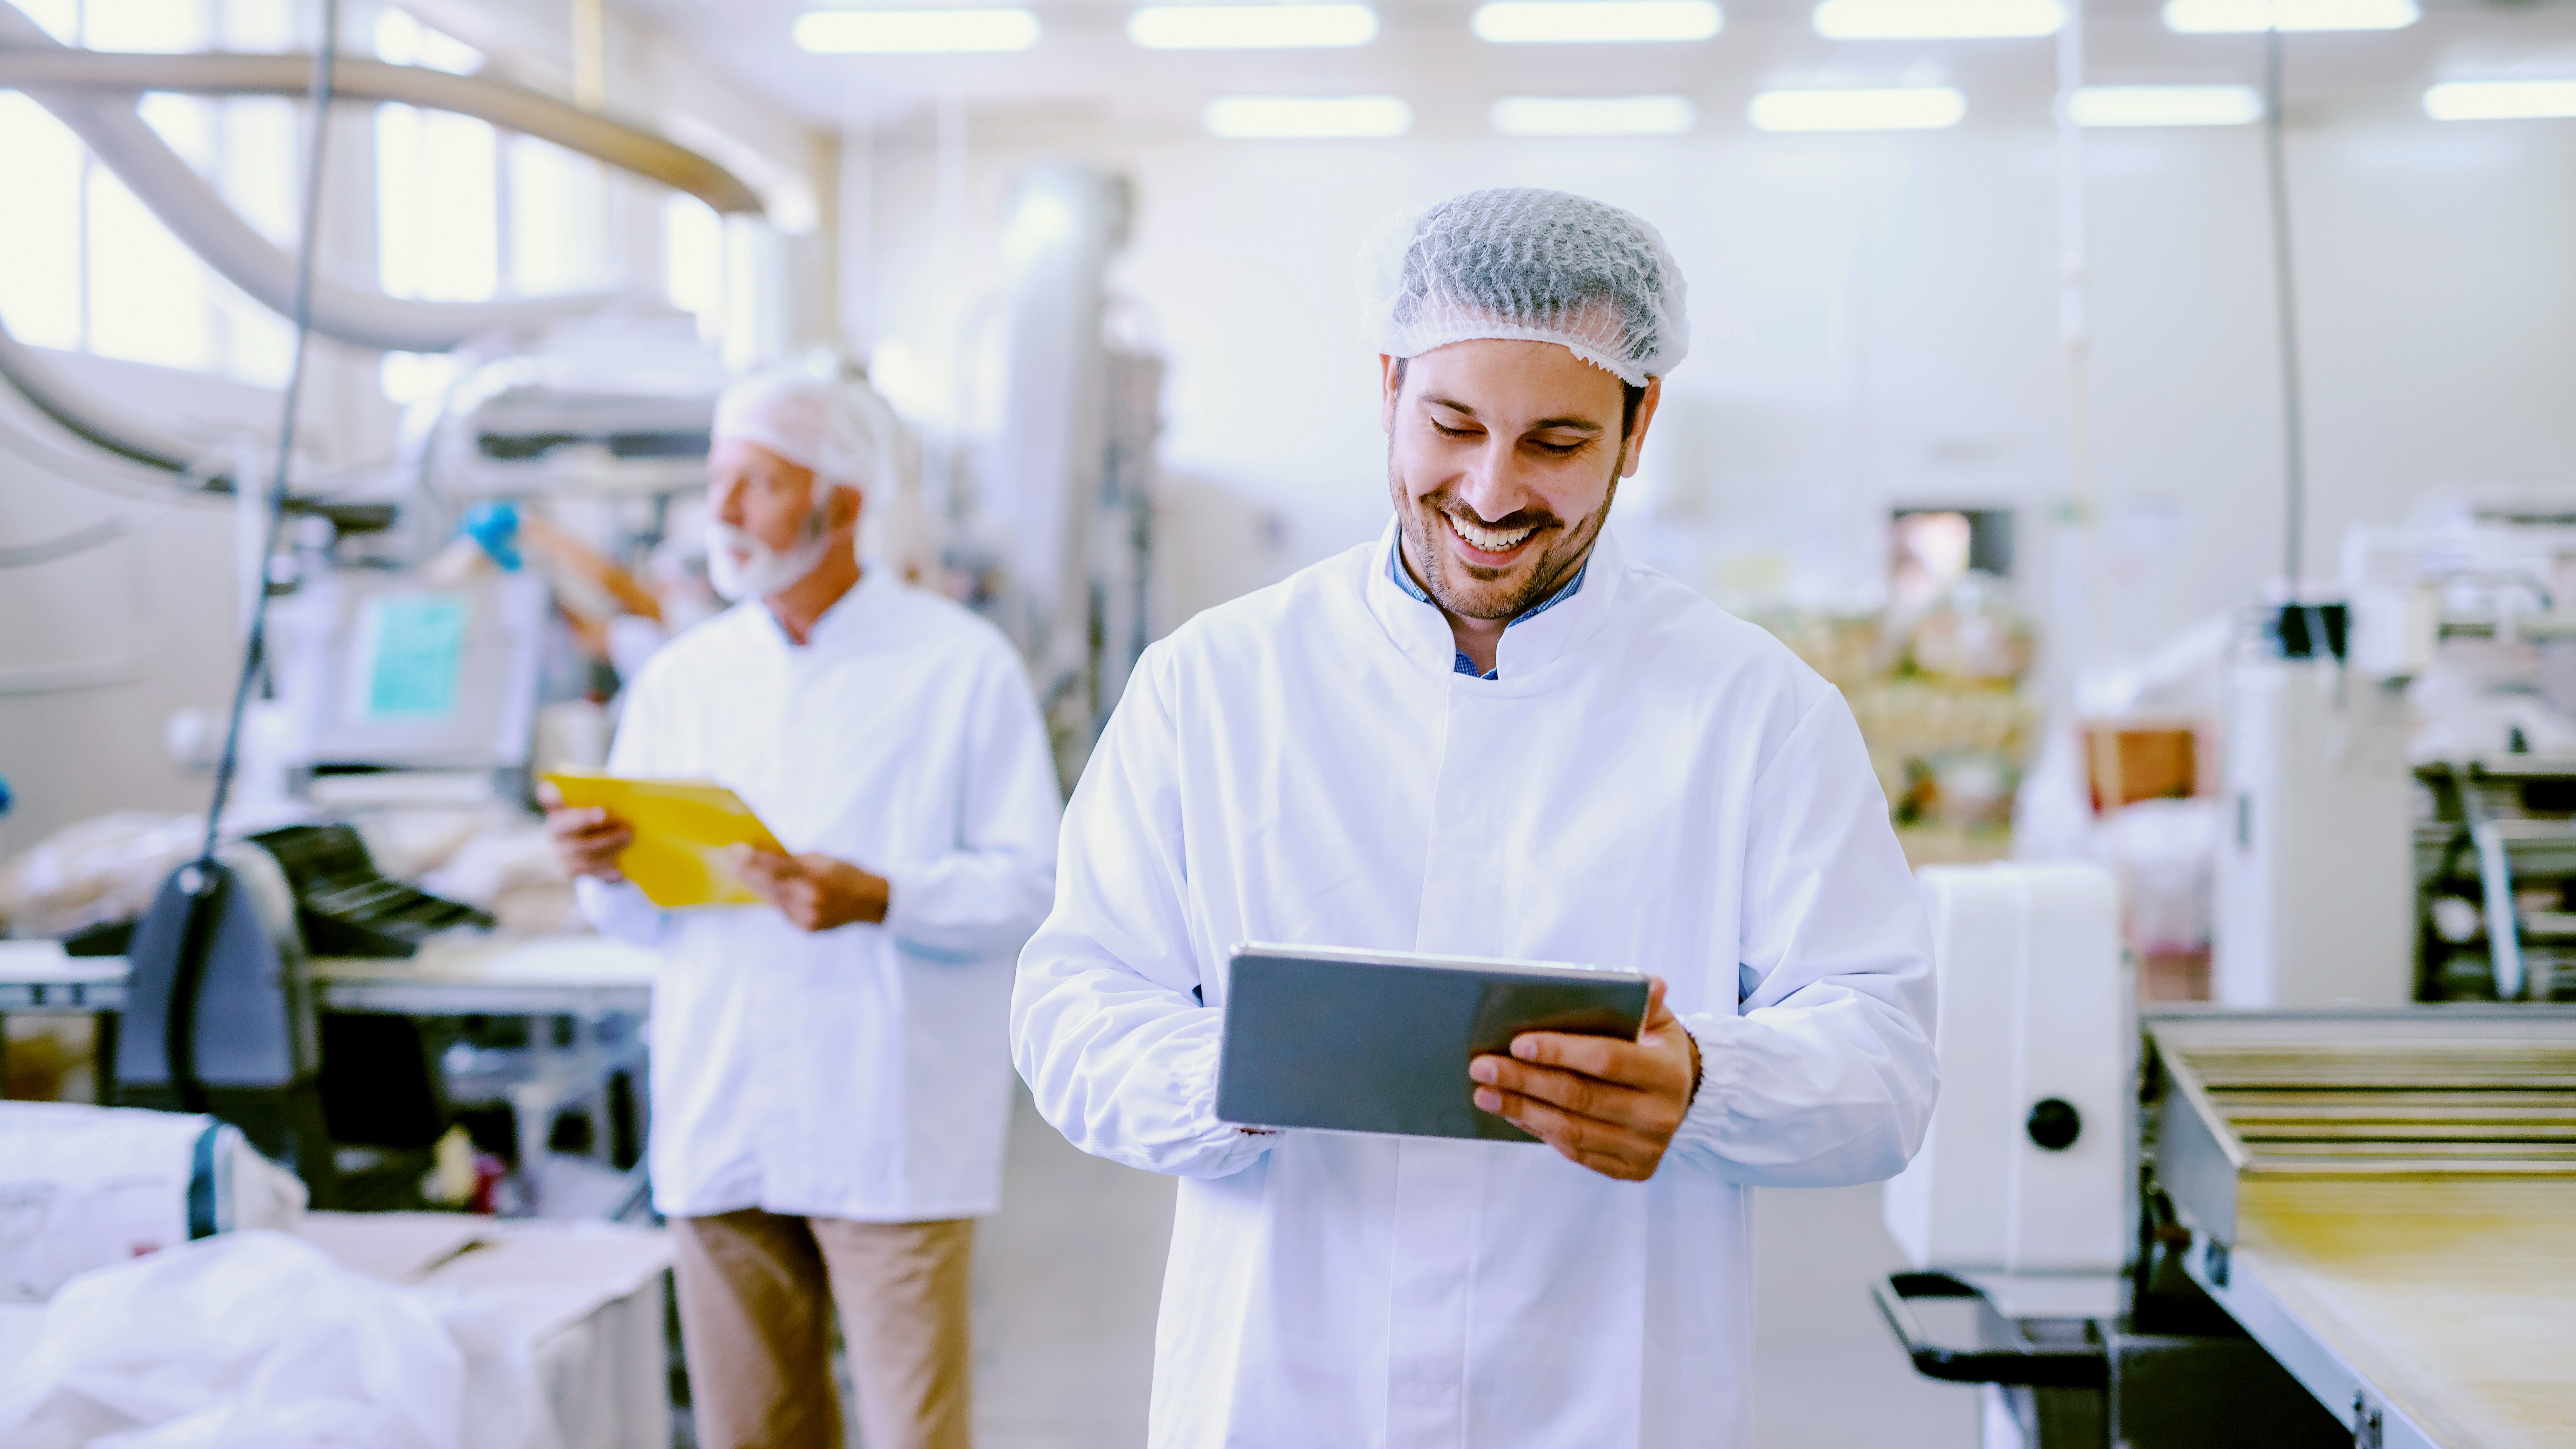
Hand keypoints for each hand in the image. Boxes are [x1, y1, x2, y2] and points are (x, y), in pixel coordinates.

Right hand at [538, 782, 632, 881]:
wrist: (554, 852)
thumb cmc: (566, 825)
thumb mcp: (559, 812)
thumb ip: (555, 800)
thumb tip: (545, 787)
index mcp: (556, 828)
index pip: (568, 823)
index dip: (585, 818)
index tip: (602, 812)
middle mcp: (559, 848)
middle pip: (584, 846)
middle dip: (607, 839)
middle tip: (627, 831)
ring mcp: (568, 864)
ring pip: (591, 862)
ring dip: (611, 852)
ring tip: (628, 841)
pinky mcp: (578, 876)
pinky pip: (595, 876)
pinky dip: (608, 874)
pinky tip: (620, 872)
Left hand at [727, 847, 890, 932]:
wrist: (870, 903)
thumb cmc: (845, 874)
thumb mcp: (821, 858)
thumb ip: (791, 858)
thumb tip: (760, 851)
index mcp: (816, 878)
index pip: (776, 868)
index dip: (752, 860)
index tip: (734, 850)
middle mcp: (809, 900)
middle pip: (769, 885)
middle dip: (747, 871)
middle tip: (730, 859)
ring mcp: (806, 917)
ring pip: (773, 899)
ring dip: (758, 885)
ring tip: (744, 871)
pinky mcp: (805, 928)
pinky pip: (783, 910)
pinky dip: (777, 899)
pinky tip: (774, 890)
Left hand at [1469, 976, 1703, 1181]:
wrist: (1681, 1096)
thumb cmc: (1654, 1048)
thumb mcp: (1658, 1021)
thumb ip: (1645, 1002)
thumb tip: (1650, 984)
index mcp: (1668, 1073)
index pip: (1606, 1060)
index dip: (1560, 1052)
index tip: (1516, 1043)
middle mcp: (1660, 1116)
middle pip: (1580, 1097)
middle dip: (1525, 1081)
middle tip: (1482, 1067)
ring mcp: (1645, 1149)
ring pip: (1571, 1131)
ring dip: (1521, 1110)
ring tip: (1484, 1093)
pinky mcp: (1631, 1170)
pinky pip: (1575, 1152)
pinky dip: (1538, 1130)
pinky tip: (1511, 1111)